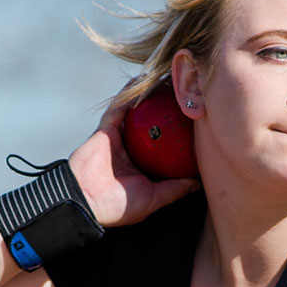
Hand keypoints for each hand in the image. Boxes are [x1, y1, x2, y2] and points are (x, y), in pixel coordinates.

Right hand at [69, 86, 200, 227]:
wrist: (86, 202)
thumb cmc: (120, 206)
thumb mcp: (155, 199)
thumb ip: (176, 188)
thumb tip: (200, 182)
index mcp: (143, 166)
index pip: (166, 147)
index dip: (181, 135)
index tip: (197, 123)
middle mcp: (132, 150)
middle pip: (154, 126)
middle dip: (168, 110)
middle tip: (186, 96)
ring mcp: (119, 138)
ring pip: (137, 112)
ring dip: (150, 96)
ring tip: (168, 80)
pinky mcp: (105, 129)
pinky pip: (119, 108)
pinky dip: (129, 94)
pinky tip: (142, 80)